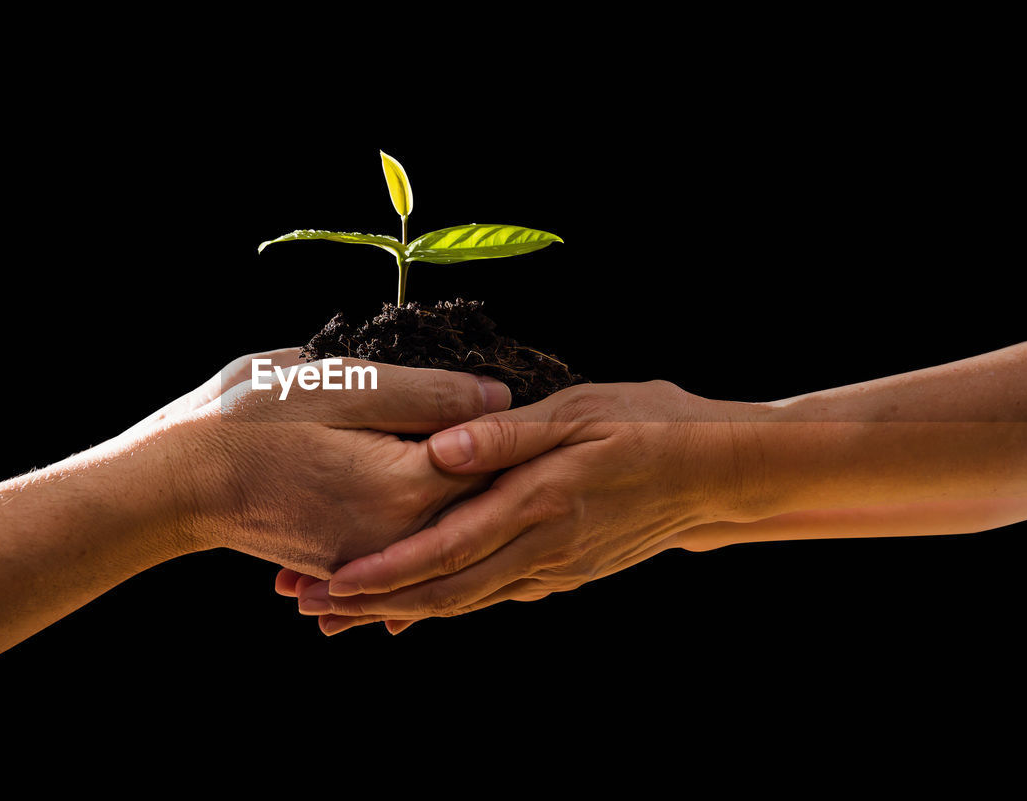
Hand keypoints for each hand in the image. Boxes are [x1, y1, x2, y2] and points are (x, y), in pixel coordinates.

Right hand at [137, 349, 512, 577]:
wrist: (176, 483)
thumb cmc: (250, 420)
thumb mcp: (339, 384)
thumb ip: (424, 392)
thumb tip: (499, 394)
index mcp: (407, 486)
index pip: (497, 457)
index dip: (521, 426)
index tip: (542, 399)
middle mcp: (401, 538)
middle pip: (482, 500)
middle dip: (508, 465)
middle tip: (530, 428)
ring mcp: (375, 562)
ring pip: (450, 527)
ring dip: (474, 497)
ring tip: (489, 459)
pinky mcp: (351, 569)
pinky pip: (411, 549)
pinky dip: (432, 526)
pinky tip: (440, 496)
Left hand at [281, 380, 760, 632]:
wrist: (715, 478)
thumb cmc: (649, 427)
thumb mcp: (580, 411)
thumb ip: (506, 434)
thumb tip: (438, 449)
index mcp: (539, 505)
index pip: (450, 548)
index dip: (388, 570)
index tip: (332, 581)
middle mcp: (541, 550)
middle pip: (446, 592)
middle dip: (374, 603)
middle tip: (310, 606)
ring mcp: (553, 570)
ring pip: (466, 602)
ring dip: (403, 610)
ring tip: (342, 615)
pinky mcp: (561, 573)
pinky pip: (492, 597)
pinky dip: (447, 605)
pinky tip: (414, 608)